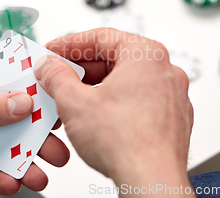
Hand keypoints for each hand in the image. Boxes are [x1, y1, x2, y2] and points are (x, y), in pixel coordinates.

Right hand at [34, 29, 192, 193]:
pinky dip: (114, 102)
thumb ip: (56, 76)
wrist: (152, 182)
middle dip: (81, 67)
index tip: (52, 51)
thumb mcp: (75, 102)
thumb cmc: (127, 144)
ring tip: (71, 98)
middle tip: (57, 74)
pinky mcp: (170, 118)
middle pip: (114, 57)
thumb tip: (49, 66)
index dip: (69, 44)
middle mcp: (164, 70)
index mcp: (146, 55)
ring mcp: (170, 95)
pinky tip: (94, 115)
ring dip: (95, 86)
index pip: (101, 37)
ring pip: (125, 80)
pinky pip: (137, 99)